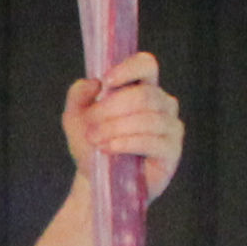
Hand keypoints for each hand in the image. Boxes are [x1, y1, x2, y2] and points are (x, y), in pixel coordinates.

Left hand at [63, 50, 181, 187]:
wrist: (96, 180)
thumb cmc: (91, 144)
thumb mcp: (75, 117)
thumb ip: (78, 95)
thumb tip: (93, 82)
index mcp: (142, 87)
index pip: (146, 65)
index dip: (129, 69)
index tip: (107, 81)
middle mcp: (162, 103)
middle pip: (144, 95)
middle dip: (113, 109)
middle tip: (90, 126)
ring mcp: (170, 126)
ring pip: (148, 118)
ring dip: (116, 128)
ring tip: (96, 140)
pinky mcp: (171, 150)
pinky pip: (153, 141)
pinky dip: (127, 143)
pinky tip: (109, 148)